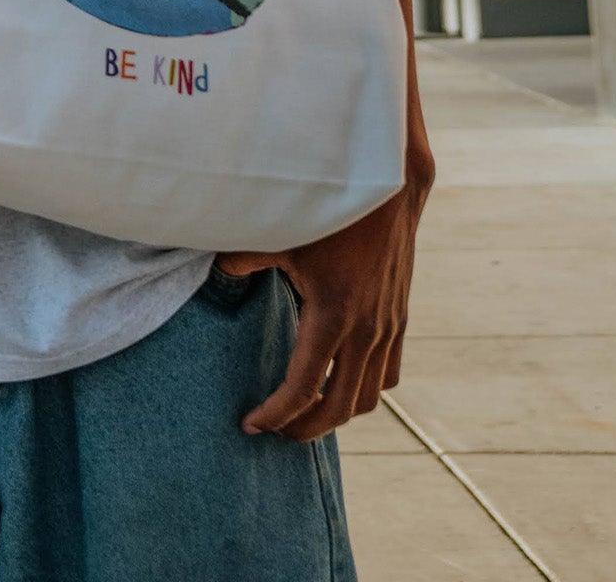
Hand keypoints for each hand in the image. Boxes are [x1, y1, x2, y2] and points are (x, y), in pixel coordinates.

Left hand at [221, 141, 433, 440]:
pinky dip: (364, 388)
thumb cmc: (326, 205)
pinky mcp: (399, 317)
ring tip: (304, 413)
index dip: (276, 414)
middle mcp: (367, 329)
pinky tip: (339, 381)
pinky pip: (388, 372)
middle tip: (272, 432)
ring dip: (338, 413)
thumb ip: (241, 258)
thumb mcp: (278, 230)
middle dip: (304, 428)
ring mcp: (389, 326)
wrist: (386, 184)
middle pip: (340, 408)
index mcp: (334, 314)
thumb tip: (216, 275)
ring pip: (369, 396)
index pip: (303, 387)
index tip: (251, 425)